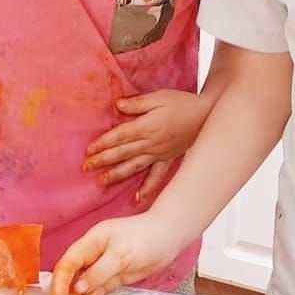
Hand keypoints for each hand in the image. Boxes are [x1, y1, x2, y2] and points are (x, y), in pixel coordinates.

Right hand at [50, 213, 183, 294]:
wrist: (169, 236)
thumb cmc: (145, 238)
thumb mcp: (121, 254)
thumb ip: (99, 272)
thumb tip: (77, 289)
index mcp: (90, 243)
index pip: (67, 264)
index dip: (59, 284)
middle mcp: (91, 255)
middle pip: (71, 277)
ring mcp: (101, 267)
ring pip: (82, 287)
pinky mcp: (112, 277)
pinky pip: (95, 291)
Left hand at [85, 90, 210, 200]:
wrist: (207, 116)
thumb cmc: (183, 103)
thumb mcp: (159, 96)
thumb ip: (137, 103)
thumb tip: (117, 106)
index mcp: (146, 126)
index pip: (119, 137)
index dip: (103, 144)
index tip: (89, 151)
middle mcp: (151, 143)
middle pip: (122, 153)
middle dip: (103, 160)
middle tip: (87, 168)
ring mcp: (159, 154)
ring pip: (134, 166)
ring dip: (117, 174)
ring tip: (102, 182)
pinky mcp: (168, 159)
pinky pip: (156, 176)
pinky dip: (148, 188)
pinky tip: (139, 198)